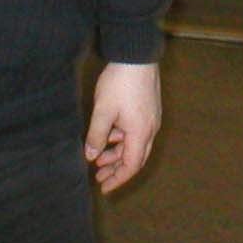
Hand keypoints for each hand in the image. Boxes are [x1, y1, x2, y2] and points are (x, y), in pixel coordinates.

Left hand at [84, 62, 161, 193]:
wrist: (137, 55)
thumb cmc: (120, 83)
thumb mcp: (103, 110)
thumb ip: (96, 135)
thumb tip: (90, 156)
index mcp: (140, 133)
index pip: (131, 166)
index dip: (117, 179)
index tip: (103, 187)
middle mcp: (150, 129)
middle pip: (135, 158)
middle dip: (117, 170)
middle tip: (98, 176)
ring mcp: (152, 119)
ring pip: (136, 145)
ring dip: (118, 153)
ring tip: (98, 157)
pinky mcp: (149, 109)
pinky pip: (137, 133)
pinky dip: (123, 140)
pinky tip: (109, 136)